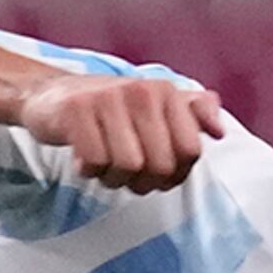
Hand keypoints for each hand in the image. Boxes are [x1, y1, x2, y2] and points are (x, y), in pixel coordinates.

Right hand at [20, 66, 225, 191]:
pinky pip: (95, 162)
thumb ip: (193, 113)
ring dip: (114, 178)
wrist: (52, 97)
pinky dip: (89, 170)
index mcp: (166, 92)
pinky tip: (84, 159)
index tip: (157, 171)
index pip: (190, 151)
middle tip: (128, 174)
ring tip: (105, 165)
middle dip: (144, 181)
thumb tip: (219, 132)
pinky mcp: (76, 110)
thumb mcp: (156, 106)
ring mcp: (107, 98)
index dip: (175, 173)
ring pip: (128, 166)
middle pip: (161, 164)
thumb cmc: (109, 110)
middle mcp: (141, 90)